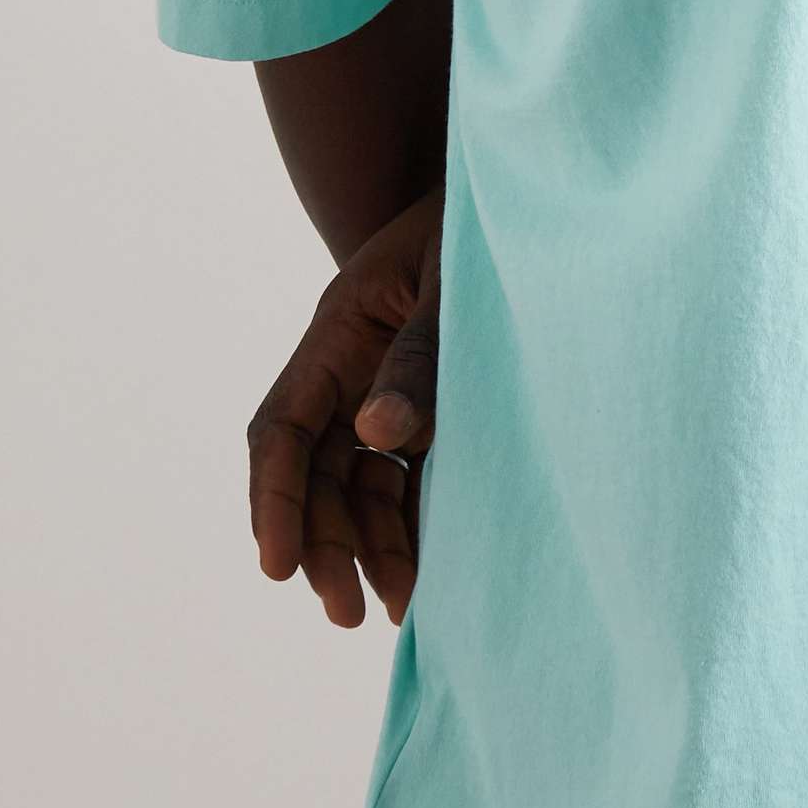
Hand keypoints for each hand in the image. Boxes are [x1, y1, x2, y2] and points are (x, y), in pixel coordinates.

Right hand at [244, 186, 443, 627]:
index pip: (284, 431)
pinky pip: (410, 477)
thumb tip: (380, 432)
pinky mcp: (437, 407)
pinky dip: (416, 523)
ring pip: (363, 485)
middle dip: (326, 545)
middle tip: (350, 613)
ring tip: (404, 608)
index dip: (276, 501)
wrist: (532, 194)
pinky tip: (434, 569)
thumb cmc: (487, 223)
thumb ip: (422, 354)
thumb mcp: (452, 282)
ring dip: (373, 546)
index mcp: (339, 331)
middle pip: (319, 473)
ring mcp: (393, 389)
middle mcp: (355, 368)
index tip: (279, 566)